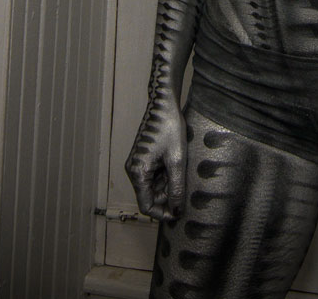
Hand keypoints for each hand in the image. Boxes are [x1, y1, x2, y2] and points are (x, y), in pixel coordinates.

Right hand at [124, 102, 186, 221]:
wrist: (163, 104)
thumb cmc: (169, 129)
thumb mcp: (177, 161)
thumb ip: (176, 188)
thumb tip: (176, 210)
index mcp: (137, 173)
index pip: (146, 206)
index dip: (162, 213)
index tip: (178, 213)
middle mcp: (133, 170)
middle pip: (149, 196)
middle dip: (167, 196)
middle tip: (184, 186)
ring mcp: (137, 163)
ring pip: (152, 185)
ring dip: (167, 184)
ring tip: (181, 170)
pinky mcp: (143, 157)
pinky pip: (153, 174)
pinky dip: (165, 175)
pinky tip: (176, 164)